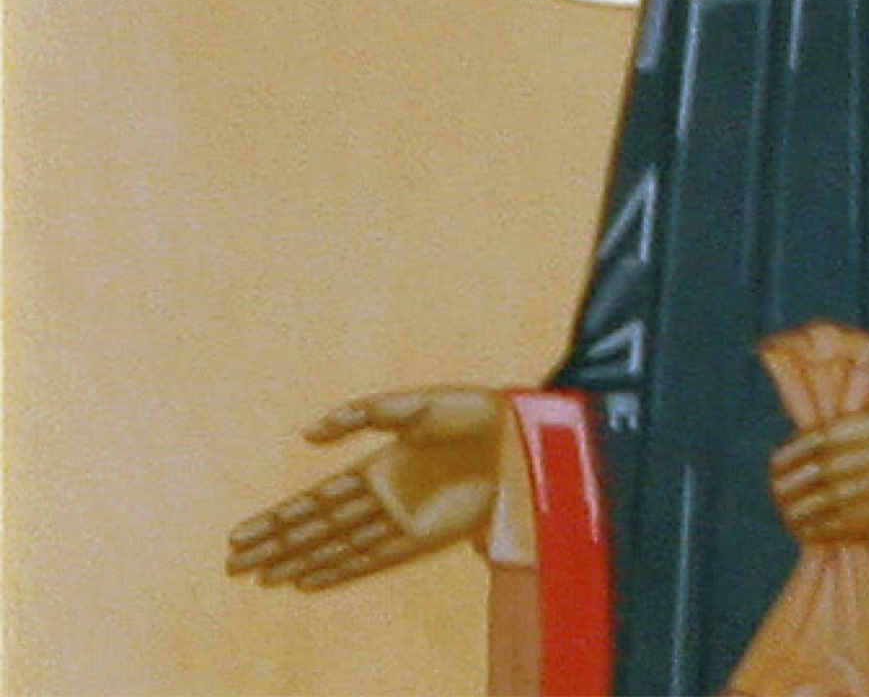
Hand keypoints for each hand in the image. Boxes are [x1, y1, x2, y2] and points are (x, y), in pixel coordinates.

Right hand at [226, 387, 503, 591]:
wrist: (518, 434)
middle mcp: (382, 497)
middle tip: (230, 565)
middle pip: (317, 528)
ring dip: (298, 564)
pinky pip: (371, 560)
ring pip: (336, 548)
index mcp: (378, 465)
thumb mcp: (410, 404)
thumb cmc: (470, 412)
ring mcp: (400, 520)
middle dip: (275, 546)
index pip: (315, 499)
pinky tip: (308, 582)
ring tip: (259, 579)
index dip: (278, 518)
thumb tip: (306, 435)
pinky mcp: (422, 538)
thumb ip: (358, 415)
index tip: (240, 534)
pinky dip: (338, 572)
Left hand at [769, 398, 868, 544]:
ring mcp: (851, 498)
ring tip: (797, 518)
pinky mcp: (868, 527)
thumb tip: (821, 437)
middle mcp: (839, 465)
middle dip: (783, 493)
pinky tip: (815, 532)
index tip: (782, 470)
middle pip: (788, 487)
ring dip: (793, 517)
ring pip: (800, 515)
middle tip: (785, 497)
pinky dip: (812, 535)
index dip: (782, 465)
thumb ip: (850, 424)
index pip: (791, 454)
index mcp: (840, 433)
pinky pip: (823, 535)